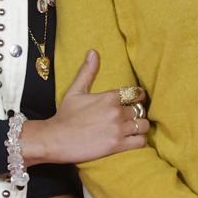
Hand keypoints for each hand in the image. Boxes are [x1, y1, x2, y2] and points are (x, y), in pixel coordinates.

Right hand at [20, 53, 151, 163]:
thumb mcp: (75, 91)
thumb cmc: (65, 116)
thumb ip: (87, 72)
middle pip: (141, 109)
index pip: (136, 93)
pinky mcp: (117, 145)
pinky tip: (132, 139)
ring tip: (133, 128)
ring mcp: (117, 128)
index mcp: (109, 96)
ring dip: (140, 126)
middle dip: (137, 113)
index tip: (134, 102)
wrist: (54, 139)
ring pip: (144, 125)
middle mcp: (116, 111)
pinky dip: (139, 140)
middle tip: (130, 117)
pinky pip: (141, 141)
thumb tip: (93, 52)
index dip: (138, 97)